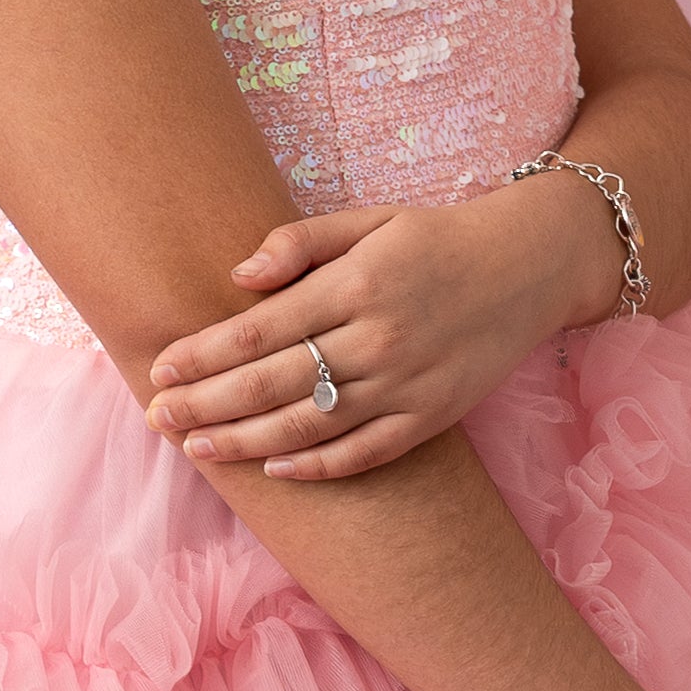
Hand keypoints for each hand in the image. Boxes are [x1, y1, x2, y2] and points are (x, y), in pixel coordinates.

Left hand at [147, 180, 608, 480]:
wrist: (532, 265)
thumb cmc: (437, 238)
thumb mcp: (370, 220)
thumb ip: (301, 243)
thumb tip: (237, 277)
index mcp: (358, 285)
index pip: (261, 330)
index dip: (204, 354)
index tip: (160, 367)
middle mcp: (379, 339)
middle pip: (273, 383)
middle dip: (207, 404)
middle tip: (158, 418)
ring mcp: (408, 384)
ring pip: (311, 425)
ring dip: (247, 442)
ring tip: (197, 449)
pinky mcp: (433, 415)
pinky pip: (366, 452)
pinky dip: (319, 466)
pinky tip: (275, 470)